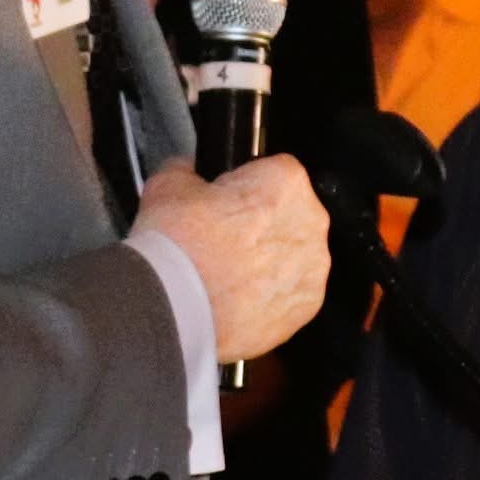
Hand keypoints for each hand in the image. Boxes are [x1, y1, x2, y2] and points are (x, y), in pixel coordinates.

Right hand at [136, 156, 329, 362]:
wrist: (174, 309)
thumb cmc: (178, 246)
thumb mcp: (168, 185)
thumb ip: (187, 170)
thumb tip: (186, 171)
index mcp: (286, 181)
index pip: (273, 172)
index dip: (244, 188)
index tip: (224, 203)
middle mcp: (310, 222)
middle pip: (288, 215)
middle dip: (261, 226)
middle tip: (222, 241)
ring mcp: (312, 268)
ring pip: (292, 257)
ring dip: (268, 263)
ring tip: (227, 275)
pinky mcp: (307, 308)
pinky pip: (291, 294)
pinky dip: (270, 297)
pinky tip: (238, 300)